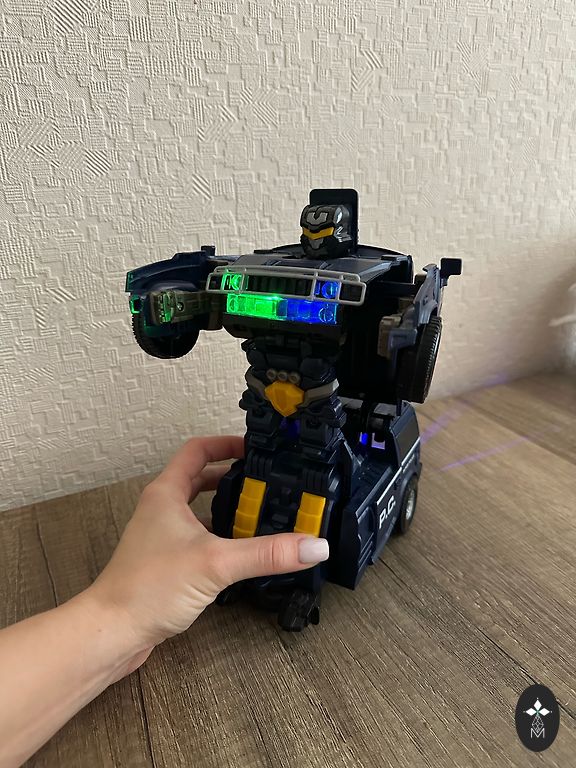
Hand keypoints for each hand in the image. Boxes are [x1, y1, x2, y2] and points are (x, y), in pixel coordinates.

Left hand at [86, 435, 328, 657]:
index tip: (256, 449)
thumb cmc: (147, 589)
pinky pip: (198, 536)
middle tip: (266, 481)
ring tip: (261, 512)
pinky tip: (240, 549)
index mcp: (166, 493)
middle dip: (233, 477)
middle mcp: (162, 509)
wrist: (113, 632)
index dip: (226, 444)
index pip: (198, 450)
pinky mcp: (166, 561)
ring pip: (199, 509)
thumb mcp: (216, 563)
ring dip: (227, 507)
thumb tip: (313, 545)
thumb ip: (267, 553)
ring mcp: (162, 535)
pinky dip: (220, 535)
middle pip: (200, 478)